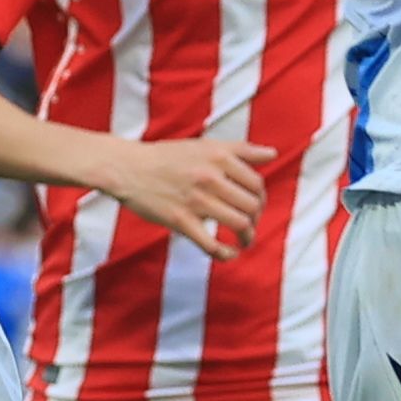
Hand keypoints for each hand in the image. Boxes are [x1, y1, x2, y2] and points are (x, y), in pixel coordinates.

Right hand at [94, 132, 266, 255]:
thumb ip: (241, 149)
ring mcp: (196, 200)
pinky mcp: (181, 221)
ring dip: (247, 238)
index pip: (256, 184)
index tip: (254, 207)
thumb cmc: (167, 157)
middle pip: (252, 206)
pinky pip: (212, 245)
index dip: (261, 199)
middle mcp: (210, 177)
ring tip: (244, 241)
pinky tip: (230, 254)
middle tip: (249, 225)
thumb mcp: (205, 145)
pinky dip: (226, 254)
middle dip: (256, 219)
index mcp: (219, 157)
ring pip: (239, 224)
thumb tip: (273, 154)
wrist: (128, 168)